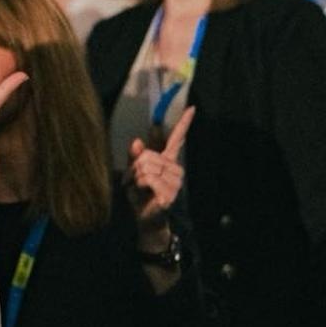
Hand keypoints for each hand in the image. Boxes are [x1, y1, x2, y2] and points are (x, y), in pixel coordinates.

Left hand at [124, 106, 194, 239]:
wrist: (145, 218)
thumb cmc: (141, 195)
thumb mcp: (133, 174)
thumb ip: (134, 158)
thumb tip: (136, 141)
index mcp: (168, 161)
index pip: (177, 139)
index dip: (184, 123)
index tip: (192, 108)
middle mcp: (175, 169)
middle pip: (146, 156)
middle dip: (133, 169)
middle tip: (134, 182)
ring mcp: (175, 181)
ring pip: (145, 168)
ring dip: (134, 179)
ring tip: (139, 189)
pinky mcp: (170, 193)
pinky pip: (147, 179)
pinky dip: (138, 185)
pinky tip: (144, 194)